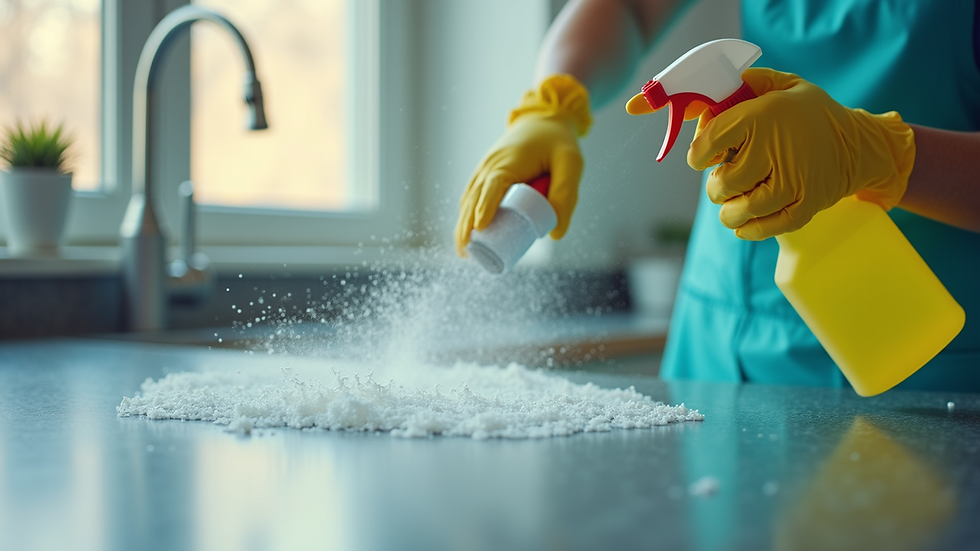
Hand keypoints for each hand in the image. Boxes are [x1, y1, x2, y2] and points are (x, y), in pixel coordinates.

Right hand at [454, 74, 590, 255]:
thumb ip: (566, 195)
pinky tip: (466, 232)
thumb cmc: (558, 141)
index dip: (484, 209)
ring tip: (463, 251)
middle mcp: (491, 165)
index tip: (478, 230)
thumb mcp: (570, 164)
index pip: (492, 188)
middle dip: (467, 226)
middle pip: (473, 198)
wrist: (543, 116)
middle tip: (465, 252)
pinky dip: (466, 213)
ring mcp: (485, 167)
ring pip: (468, 198)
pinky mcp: (486, 171)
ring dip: (463, 223)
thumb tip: (555, 234)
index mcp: (508, 162)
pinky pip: (471, 194)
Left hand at [687, 68, 914, 239]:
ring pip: (737, 210)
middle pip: (721, 183)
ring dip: (728, 209)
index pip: (710, 142)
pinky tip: (745, 218)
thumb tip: (708, 97)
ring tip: (736, 198)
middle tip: (725, 177)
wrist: (857, 145)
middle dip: (715, 184)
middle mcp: (775, 150)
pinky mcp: (803, 208)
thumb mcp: (783, 85)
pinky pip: (762, 228)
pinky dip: (747, 228)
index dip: (699, 154)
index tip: (703, 157)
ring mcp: (791, 183)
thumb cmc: (808, 115)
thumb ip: (746, 85)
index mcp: (763, 116)